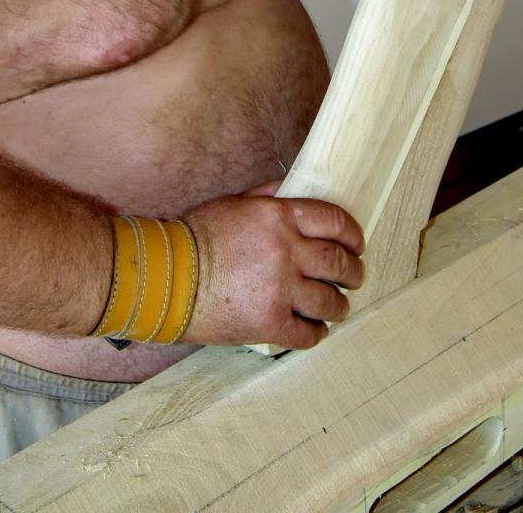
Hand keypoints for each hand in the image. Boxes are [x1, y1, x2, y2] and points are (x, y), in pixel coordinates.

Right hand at [182, 183, 364, 349]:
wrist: (165, 278)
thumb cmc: (195, 237)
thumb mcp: (234, 203)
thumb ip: (268, 197)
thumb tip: (293, 190)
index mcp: (279, 217)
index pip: (334, 221)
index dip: (353, 234)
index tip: (358, 245)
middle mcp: (286, 251)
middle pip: (339, 262)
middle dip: (354, 271)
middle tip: (355, 276)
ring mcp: (280, 289)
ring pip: (330, 301)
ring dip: (339, 305)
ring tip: (338, 306)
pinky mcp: (270, 323)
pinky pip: (308, 333)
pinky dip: (317, 332)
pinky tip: (315, 329)